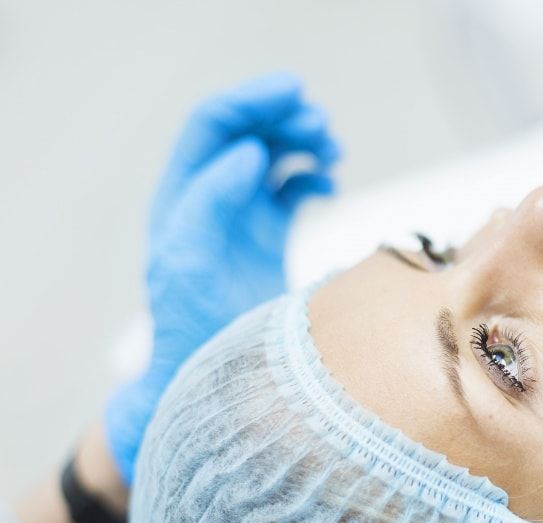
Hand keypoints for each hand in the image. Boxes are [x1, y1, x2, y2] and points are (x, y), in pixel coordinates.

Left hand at [105, 73, 340, 483]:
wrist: (206, 382)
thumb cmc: (192, 330)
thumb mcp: (187, 264)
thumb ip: (209, 204)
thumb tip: (248, 155)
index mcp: (184, 201)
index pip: (214, 128)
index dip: (252, 102)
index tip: (296, 93)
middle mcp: (209, 203)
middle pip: (245, 134)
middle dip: (283, 118)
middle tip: (323, 127)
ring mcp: (238, 220)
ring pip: (268, 157)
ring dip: (300, 142)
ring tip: (332, 147)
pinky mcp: (265, 241)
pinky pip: (287, 190)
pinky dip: (310, 177)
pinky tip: (328, 184)